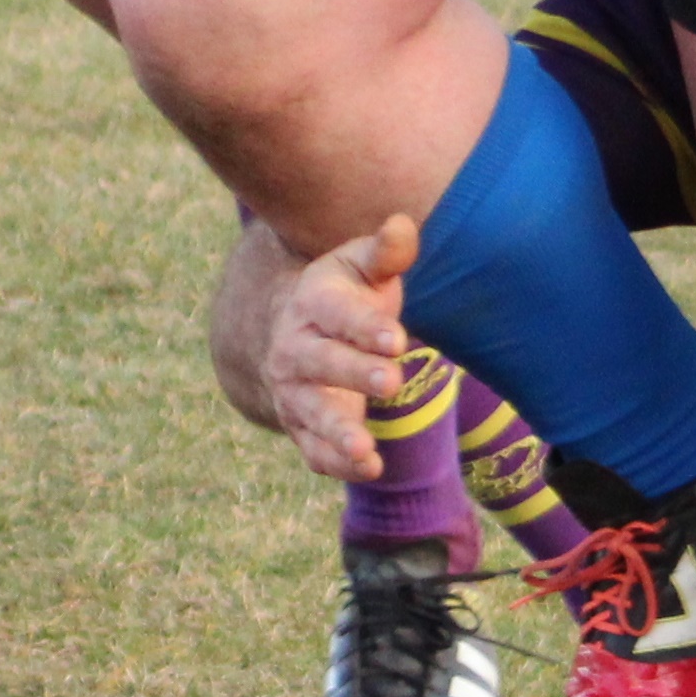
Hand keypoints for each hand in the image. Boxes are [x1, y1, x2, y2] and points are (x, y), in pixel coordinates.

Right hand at [265, 213, 419, 482]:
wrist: (292, 332)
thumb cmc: (344, 294)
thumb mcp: (360, 266)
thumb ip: (385, 251)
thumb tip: (403, 225)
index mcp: (312, 303)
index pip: (338, 315)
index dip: (366, 327)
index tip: (396, 339)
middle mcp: (294, 349)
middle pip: (322, 363)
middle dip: (356, 373)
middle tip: (393, 382)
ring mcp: (294, 391)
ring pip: (312, 412)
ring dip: (338, 432)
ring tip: (366, 449)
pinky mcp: (300, 427)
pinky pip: (314, 451)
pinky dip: (338, 464)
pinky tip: (371, 470)